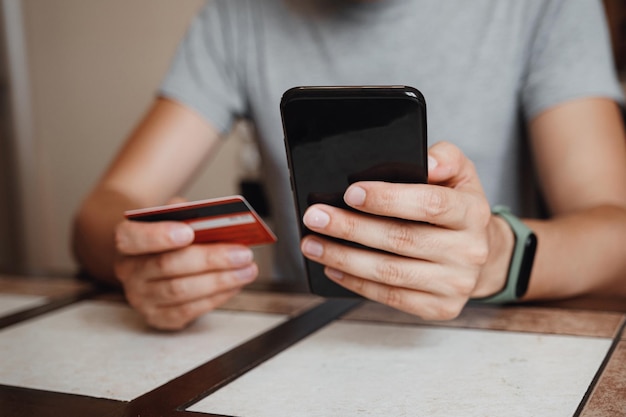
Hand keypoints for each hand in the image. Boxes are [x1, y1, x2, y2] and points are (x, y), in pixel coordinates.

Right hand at [114, 220, 257, 329]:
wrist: (156, 261)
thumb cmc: (170, 237)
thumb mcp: (174, 218)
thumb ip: (187, 214)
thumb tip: (213, 219)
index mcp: (127, 241)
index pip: (132, 237)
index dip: (159, 235)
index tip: (189, 232)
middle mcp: (128, 271)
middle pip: (167, 265)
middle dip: (210, 259)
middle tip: (243, 253)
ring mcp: (141, 298)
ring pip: (181, 291)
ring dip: (220, 280)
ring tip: (248, 269)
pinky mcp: (159, 317)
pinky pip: (190, 310)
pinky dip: (217, 297)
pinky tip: (235, 284)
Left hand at [300, 142, 511, 319]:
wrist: (483, 254)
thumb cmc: (458, 209)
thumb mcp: (461, 175)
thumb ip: (445, 157)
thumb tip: (426, 161)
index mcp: (472, 213)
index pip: (429, 204)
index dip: (388, 198)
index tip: (351, 193)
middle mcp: (468, 251)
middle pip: (401, 239)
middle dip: (350, 227)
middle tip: (315, 217)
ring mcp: (454, 283)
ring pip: (390, 272)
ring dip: (344, 257)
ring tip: (313, 243)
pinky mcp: (440, 307)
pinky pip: (391, 297)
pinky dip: (356, 283)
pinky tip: (333, 267)